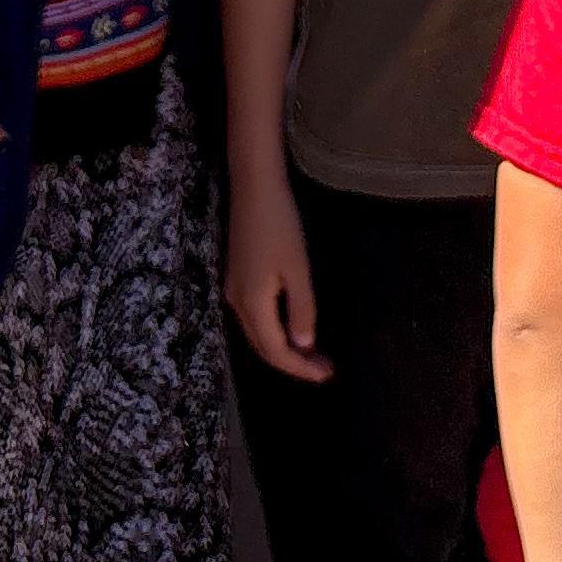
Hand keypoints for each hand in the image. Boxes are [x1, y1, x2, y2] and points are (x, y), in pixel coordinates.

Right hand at [224, 163, 330, 379]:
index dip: (301, 368)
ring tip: (314, 354)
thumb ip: (302, 310)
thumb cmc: (280, 225)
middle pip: (263, 347)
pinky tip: (293, 328)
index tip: (327, 375)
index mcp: (251, 304)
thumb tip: (303, 346)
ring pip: (258, 333)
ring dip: (285, 348)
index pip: (276, 352)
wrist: (254, 187)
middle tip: (325, 369)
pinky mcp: (237, 277)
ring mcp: (233, 290)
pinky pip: (255, 318)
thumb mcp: (298, 270)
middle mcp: (236, 303)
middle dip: (294, 363)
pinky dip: (275, 330)